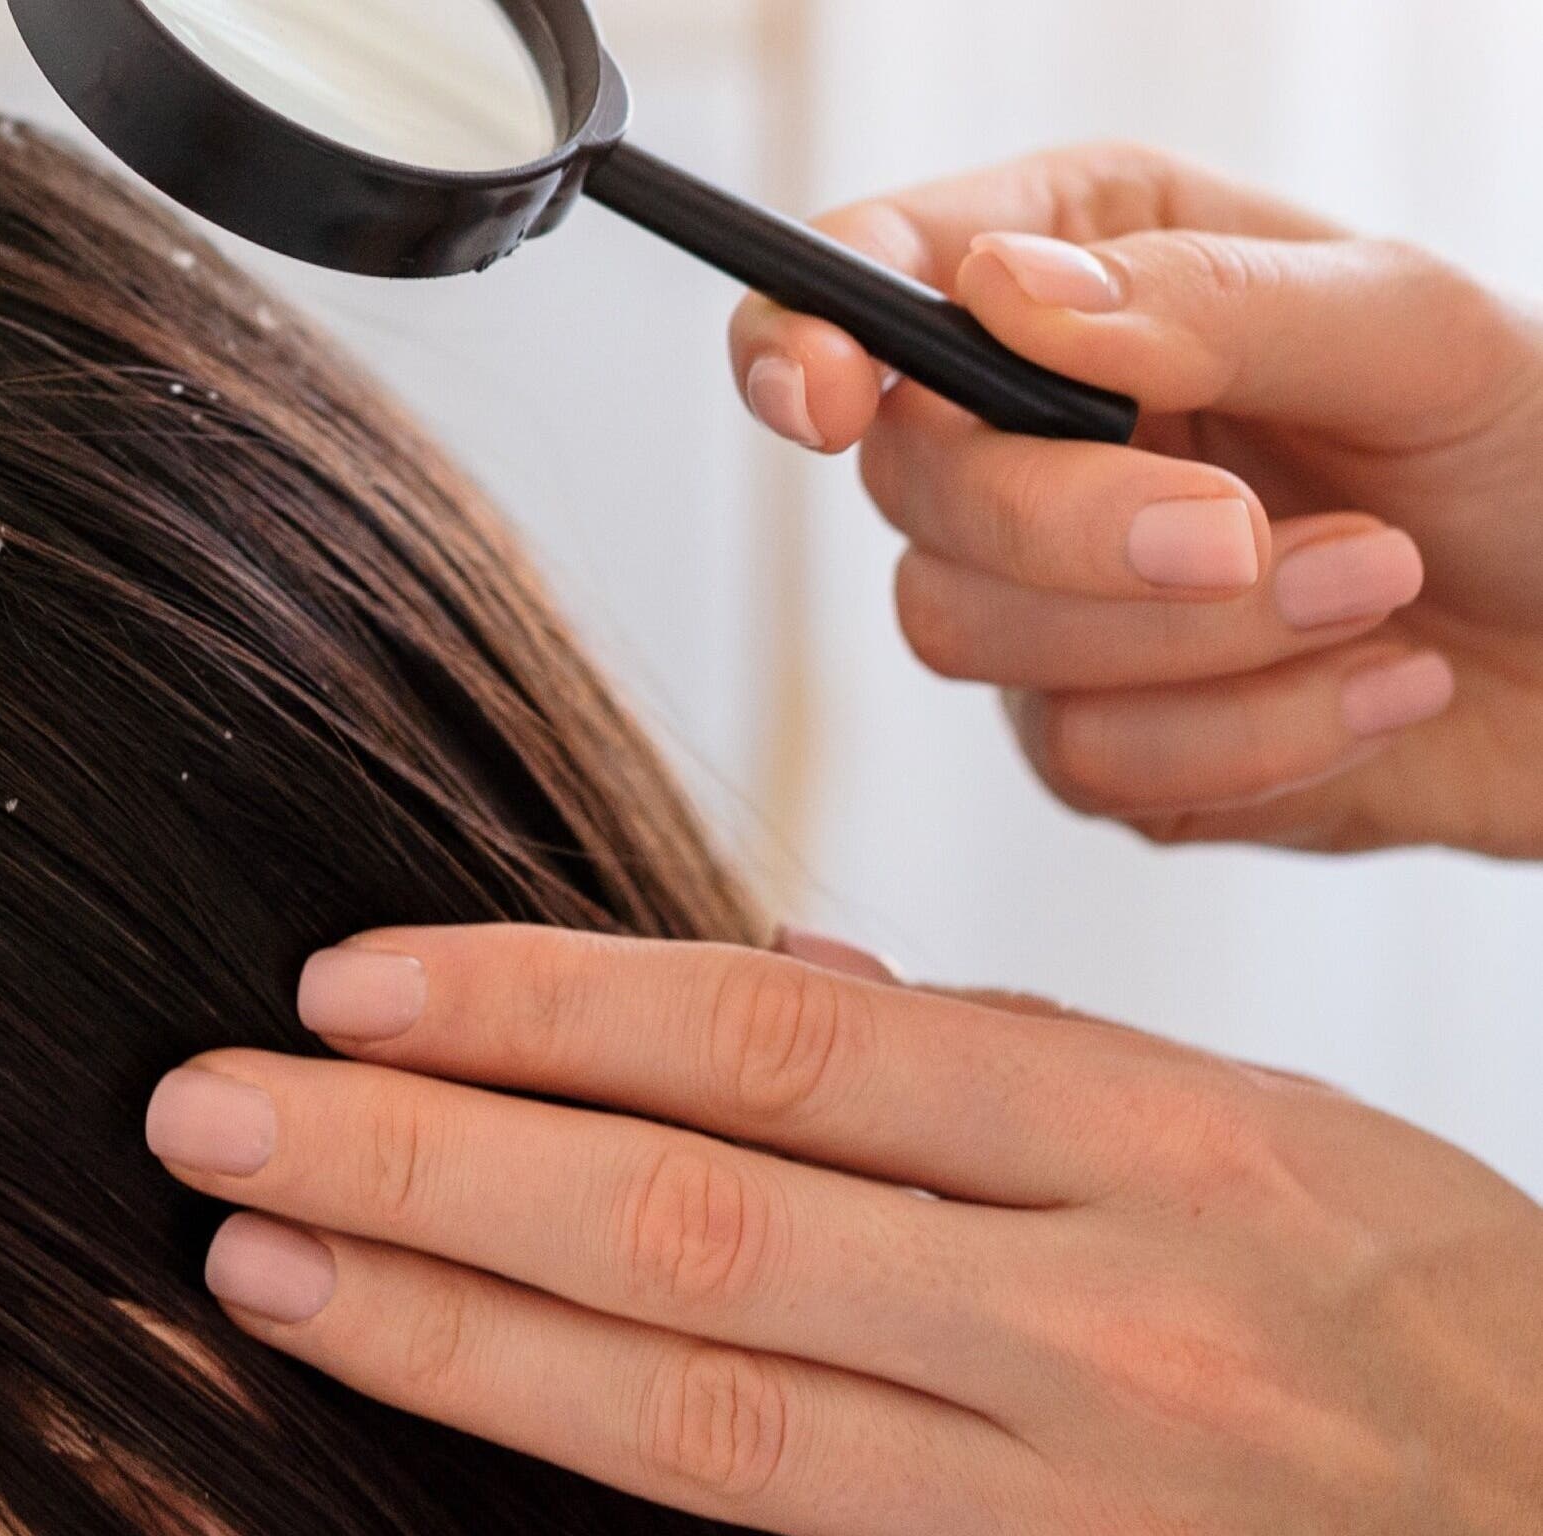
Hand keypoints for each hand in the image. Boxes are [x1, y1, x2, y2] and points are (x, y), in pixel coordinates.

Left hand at [147, 928, 1542, 1533]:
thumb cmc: (1436, 1321)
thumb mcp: (1261, 1135)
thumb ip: (995, 1071)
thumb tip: (752, 993)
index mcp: (1161, 1140)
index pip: (778, 1048)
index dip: (539, 1008)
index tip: (351, 985)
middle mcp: (1105, 1325)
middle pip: (692, 1224)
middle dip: (423, 1166)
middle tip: (211, 1115)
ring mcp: (1074, 1508)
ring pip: (699, 1412)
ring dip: (448, 1331)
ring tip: (259, 1265)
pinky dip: (588, 1469)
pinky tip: (455, 1406)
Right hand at [728, 143, 1542, 855]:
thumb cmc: (1541, 448)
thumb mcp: (1415, 327)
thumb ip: (1203, 299)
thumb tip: (1001, 293)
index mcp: (1081, 272)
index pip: (866, 281)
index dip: (801, 340)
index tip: (830, 396)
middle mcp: (1035, 431)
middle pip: (907, 489)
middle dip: (1073, 527)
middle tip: (1244, 530)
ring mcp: (1047, 600)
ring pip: (968, 636)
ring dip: (1201, 639)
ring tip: (1384, 588)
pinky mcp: (1100, 742)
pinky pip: (1089, 764)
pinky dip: (1257, 738)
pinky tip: (1383, 687)